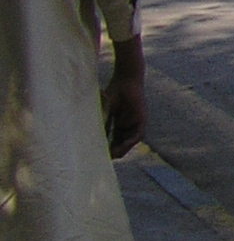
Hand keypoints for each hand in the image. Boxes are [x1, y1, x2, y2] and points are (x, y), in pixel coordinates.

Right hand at [105, 38, 146, 158]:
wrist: (126, 80)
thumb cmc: (112, 92)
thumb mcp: (103, 110)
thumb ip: (99, 122)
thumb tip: (84, 135)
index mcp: (118, 124)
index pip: (112, 141)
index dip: (105, 149)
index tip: (95, 156)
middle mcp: (127, 126)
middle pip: (120, 144)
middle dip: (112, 152)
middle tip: (102, 161)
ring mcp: (135, 124)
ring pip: (128, 142)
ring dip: (120, 150)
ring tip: (110, 157)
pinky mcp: (142, 120)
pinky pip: (136, 135)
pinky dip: (128, 142)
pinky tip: (120, 147)